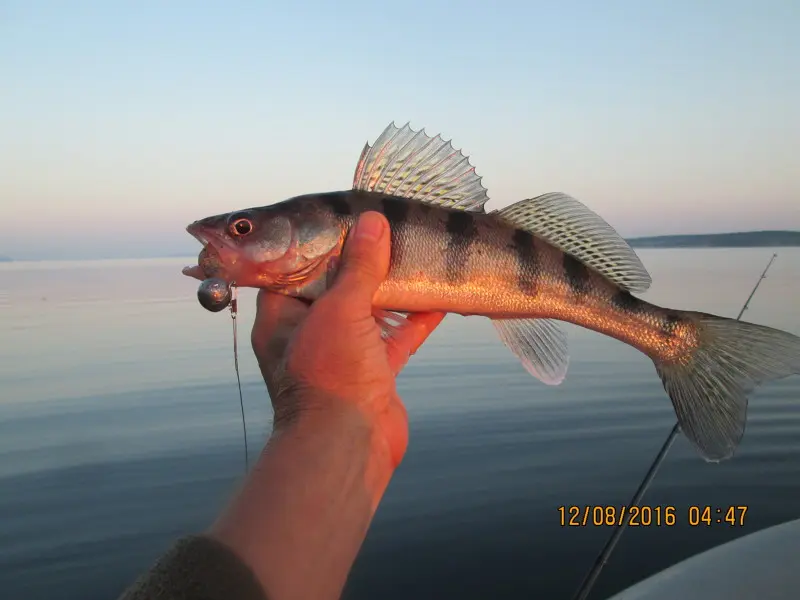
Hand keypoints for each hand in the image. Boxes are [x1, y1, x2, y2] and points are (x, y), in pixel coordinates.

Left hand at [250, 211, 444, 465]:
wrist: (348, 447)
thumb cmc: (328, 377)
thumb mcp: (340, 310)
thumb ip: (358, 267)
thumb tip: (372, 223)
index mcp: (282, 316)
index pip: (293, 268)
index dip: (316, 243)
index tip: (342, 219)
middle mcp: (308, 333)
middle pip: (335, 287)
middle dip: (362, 263)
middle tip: (385, 232)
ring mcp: (342, 354)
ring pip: (368, 311)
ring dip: (391, 288)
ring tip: (413, 256)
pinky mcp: (372, 373)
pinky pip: (395, 338)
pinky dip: (414, 319)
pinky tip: (436, 298)